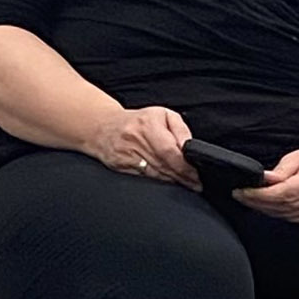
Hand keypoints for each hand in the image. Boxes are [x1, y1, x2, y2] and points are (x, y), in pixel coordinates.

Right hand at [83, 106, 200, 189]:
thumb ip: (180, 129)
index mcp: (147, 125)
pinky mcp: (119, 165)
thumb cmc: (137, 121)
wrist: (101, 125)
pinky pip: (143, 177)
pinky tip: (167, 181)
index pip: (170, 152)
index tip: (197, 174)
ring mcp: (125, 154)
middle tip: (195, 184)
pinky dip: (157, 181)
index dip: (186, 167)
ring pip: (155, 174)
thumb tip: (189, 147)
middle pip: (164, 166)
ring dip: (172, 181)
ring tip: (186, 184)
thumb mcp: (162, 115)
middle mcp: (134, 140)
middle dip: (183, 177)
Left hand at [235, 145, 298, 223]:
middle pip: (284, 205)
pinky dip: (278, 213)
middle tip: (240, 196)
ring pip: (287, 215)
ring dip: (265, 209)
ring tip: (249, 200)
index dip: (260, 195)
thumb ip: (280, 171)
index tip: (243, 192)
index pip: (284, 193)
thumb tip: (263, 179)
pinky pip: (294, 219)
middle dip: (257, 202)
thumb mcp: (296, 157)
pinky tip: (266, 207)